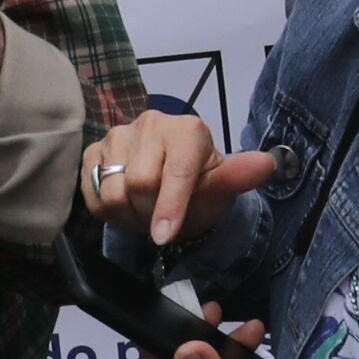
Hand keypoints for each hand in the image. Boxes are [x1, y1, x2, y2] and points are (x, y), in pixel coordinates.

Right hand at [81, 112, 279, 248]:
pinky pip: (91, 190)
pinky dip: (107, 209)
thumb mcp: (221, 188)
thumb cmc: (200, 188)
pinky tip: (125, 203)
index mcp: (188, 130)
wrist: (172, 185)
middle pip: (140, 183)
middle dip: (151, 213)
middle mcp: (152, 122)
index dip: (170, 206)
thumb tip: (267, 164)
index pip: (176, 171)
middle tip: (162, 219)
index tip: (164, 236)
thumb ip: (238, 177)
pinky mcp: (94, 148)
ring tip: (145, 210)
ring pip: (112, 189)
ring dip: (128, 214)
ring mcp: (119, 133)